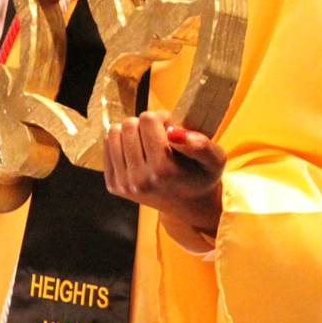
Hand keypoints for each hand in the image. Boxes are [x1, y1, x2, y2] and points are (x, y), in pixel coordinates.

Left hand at [102, 111, 225, 247]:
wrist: (188, 204)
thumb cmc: (201, 176)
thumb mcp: (215, 159)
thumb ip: (200, 145)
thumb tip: (173, 132)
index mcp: (163, 171)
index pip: (148, 120)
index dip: (162, 118)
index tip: (171, 129)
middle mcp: (140, 181)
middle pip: (129, 125)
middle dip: (146, 124)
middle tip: (160, 137)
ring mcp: (124, 185)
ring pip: (114, 133)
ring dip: (132, 132)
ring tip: (148, 143)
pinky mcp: (114, 186)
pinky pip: (106, 146)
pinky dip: (121, 143)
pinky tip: (137, 152)